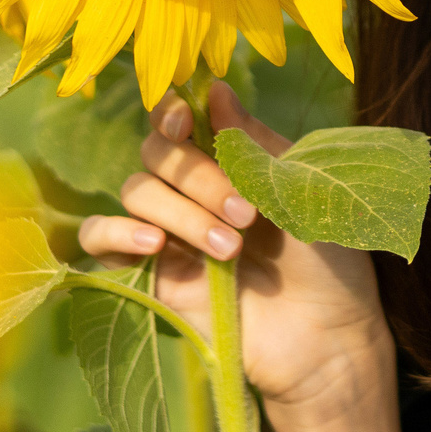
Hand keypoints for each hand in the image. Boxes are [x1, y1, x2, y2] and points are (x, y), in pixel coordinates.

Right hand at [74, 82, 401, 431]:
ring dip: (180, 211)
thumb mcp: (303, 192)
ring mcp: (170, 233)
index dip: (174, 112)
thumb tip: (215, 89)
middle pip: (158, 154)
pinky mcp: (152, 276)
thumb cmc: (329, 263)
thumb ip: (256, 144)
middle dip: (198, 175)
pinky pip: (100, 240)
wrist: (330, 341)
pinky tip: (154, 247)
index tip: (189, 117)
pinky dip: (116, 233)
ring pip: (138, 192)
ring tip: (230, 247)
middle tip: (247, 212)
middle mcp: (194, 192)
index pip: (180, 122)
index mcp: (231, 163)